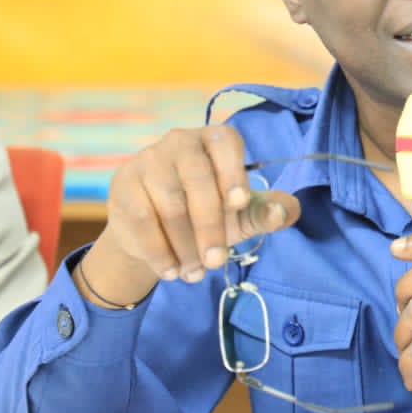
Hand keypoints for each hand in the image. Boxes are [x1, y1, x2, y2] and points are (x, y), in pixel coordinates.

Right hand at [93, 125, 300, 288]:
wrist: (153, 232)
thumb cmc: (208, 214)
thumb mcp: (241, 215)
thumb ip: (267, 211)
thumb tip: (286, 211)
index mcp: (214, 140)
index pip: (226, 142)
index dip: (233, 170)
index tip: (241, 202)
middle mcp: (180, 142)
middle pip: (197, 181)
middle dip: (210, 227)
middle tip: (217, 261)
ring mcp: (148, 160)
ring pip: (170, 205)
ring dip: (185, 245)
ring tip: (196, 272)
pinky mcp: (124, 184)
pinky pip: (143, 220)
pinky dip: (159, 251)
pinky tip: (171, 271)